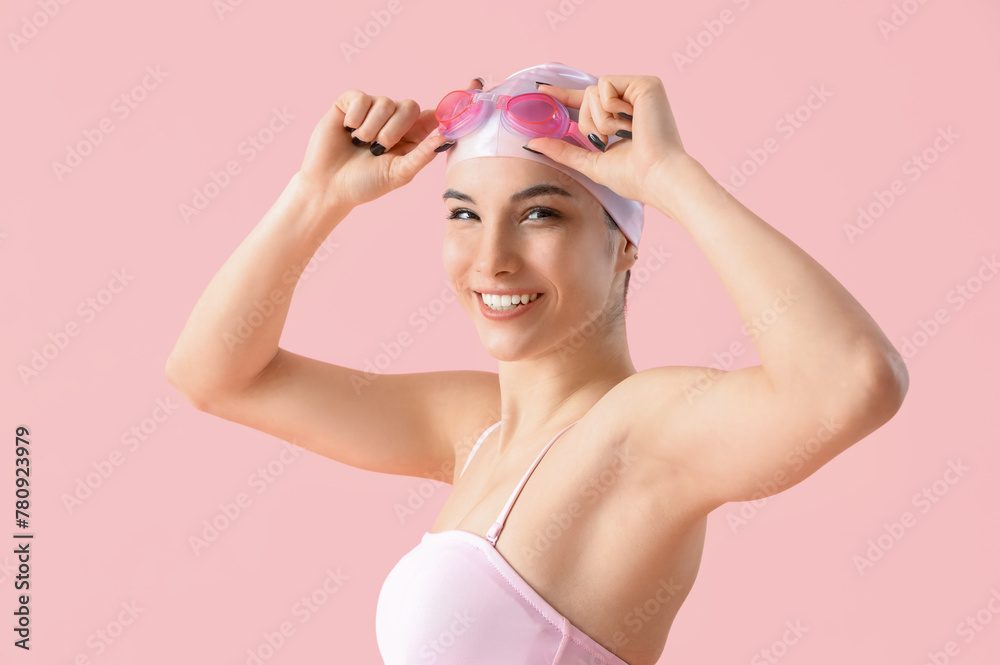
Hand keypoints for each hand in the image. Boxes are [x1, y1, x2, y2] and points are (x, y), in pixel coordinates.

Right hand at [296, 81, 478, 210]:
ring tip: (360, 145)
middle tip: (380, 148)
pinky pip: (361, 97)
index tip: (476, 84)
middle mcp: (394, 120)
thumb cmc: (365, 184)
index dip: (455, 100)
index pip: (437, 114)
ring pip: (384, 102)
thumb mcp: (399, 174)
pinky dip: (355, 116)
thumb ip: (422, 155)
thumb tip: (445, 136)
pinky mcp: (349, 104)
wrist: (329, 187)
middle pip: (409, 105)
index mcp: (412, 137)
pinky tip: (347, 130)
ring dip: (372, 128)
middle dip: (395, 128)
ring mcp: (371, 110)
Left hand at [525, 75, 689, 208]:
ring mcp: (639, 90)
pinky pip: (606, 84)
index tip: (541, 91)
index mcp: (622, 116)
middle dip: (588, 123)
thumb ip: (564, 150)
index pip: (587, 101)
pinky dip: (610, 109)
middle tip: (609, 140)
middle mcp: (632, 100)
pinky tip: (630, 122)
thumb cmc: (634, 176)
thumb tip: (532, 143)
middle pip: (586, 96)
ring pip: (593, 90)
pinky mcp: (646, 83)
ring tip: (624, 134)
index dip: (563, 95)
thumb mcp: (591, 162)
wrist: (658, 177)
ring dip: (600, 119)